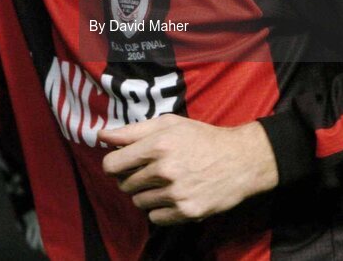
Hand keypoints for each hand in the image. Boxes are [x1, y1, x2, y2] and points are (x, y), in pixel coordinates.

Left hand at [99, 114, 278, 225]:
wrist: (240, 160)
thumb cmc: (202, 138)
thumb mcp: (169, 124)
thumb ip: (132, 130)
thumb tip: (102, 136)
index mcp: (157, 144)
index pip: (111, 165)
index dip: (112, 165)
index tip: (121, 165)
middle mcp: (164, 170)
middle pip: (124, 185)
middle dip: (132, 178)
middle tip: (150, 171)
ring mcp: (175, 193)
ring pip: (138, 202)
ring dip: (146, 194)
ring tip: (165, 182)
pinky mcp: (186, 212)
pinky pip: (155, 218)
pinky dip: (160, 210)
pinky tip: (174, 196)